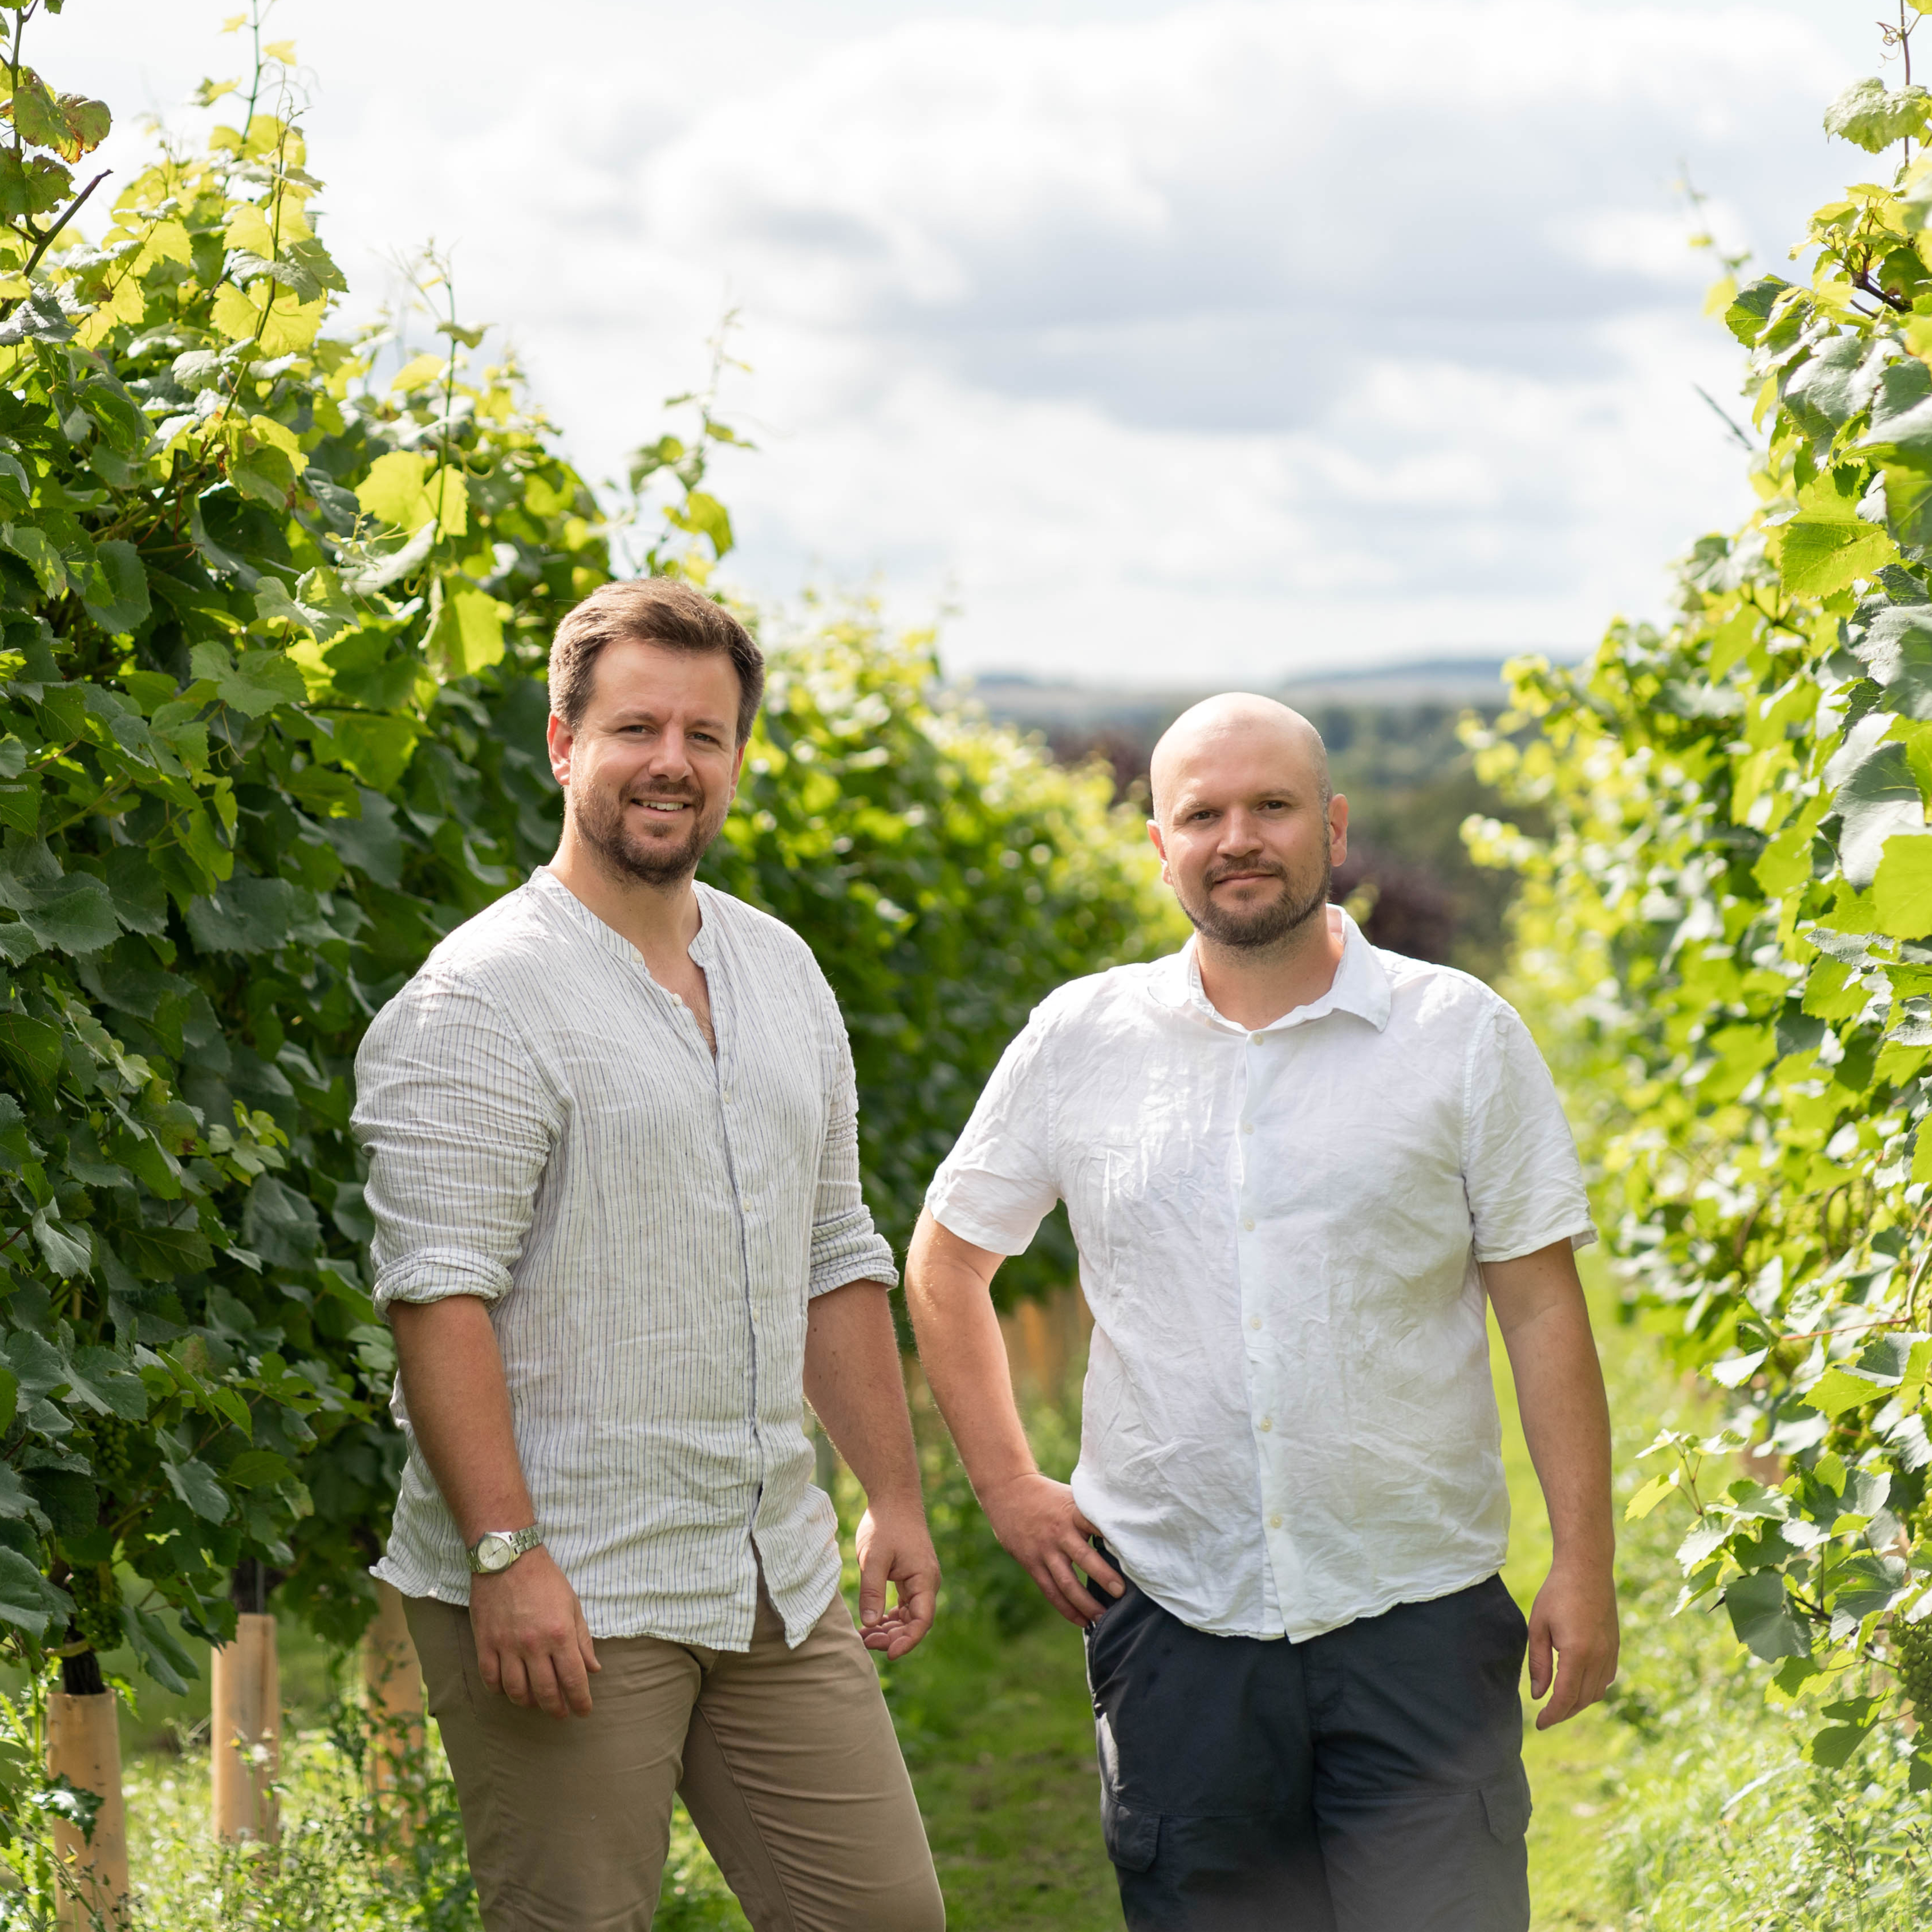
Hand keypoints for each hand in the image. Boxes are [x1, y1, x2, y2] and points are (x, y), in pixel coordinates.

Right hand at [469, 1546, 600, 1718]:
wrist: (508, 1558)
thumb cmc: (545, 1580)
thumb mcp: (572, 1605)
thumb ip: (583, 1640)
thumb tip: (594, 1668)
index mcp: (560, 1634)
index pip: (574, 1680)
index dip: (580, 1701)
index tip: (583, 1711)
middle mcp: (534, 1645)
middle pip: (546, 1692)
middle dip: (556, 1708)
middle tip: (561, 1713)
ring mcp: (507, 1646)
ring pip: (517, 1691)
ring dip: (528, 1703)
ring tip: (536, 1702)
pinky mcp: (485, 1643)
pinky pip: (491, 1679)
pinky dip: (500, 1690)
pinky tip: (509, 1689)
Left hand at [855, 1499, 939, 1659]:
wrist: (893, 1498)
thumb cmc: (884, 1525)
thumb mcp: (873, 1558)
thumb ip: (872, 1591)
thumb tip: (870, 1624)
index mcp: (924, 1579)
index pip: (922, 1620)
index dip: (908, 1641)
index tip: (889, 1655)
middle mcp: (926, 1583)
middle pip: (915, 1622)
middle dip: (893, 1638)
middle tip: (865, 1643)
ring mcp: (919, 1581)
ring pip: (908, 1616)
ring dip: (890, 1630)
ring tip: (864, 1637)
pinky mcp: (909, 1577)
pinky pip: (903, 1605)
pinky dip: (889, 1617)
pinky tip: (871, 1624)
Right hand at [981, 1471, 1124, 1625]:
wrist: (1007, 1490)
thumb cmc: (1048, 1495)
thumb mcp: (1072, 1496)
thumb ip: (1091, 1515)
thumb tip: (1124, 1534)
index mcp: (1073, 1512)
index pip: (1098, 1526)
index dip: (1115, 1541)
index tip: (1133, 1558)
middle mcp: (1059, 1532)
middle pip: (1084, 1558)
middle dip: (1104, 1577)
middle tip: (1121, 1594)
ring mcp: (1044, 1550)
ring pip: (1067, 1583)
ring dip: (1086, 1603)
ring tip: (1104, 1619)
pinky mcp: (1031, 1563)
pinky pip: (1051, 1591)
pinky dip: (1067, 1609)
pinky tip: (1082, 1621)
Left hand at [1527, 1554, 1618, 1728]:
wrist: (1587, 1569)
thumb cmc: (1556, 1593)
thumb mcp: (1538, 1626)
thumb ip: (1538, 1663)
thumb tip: (1537, 1695)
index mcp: (1577, 1653)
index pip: (1565, 1698)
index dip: (1552, 1715)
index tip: (1539, 1724)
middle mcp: (1598, 1657)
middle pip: (1582, 1700)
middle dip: (1564, 1713)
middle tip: (1546, 1717)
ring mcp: (1610, 1653)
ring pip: (1596, 1693)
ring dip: (1578, 1703)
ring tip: (1559, 1704)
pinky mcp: (1615, 1647)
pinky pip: (1606, 1679)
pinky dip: (1592, 1689)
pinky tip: (1578, 1685)